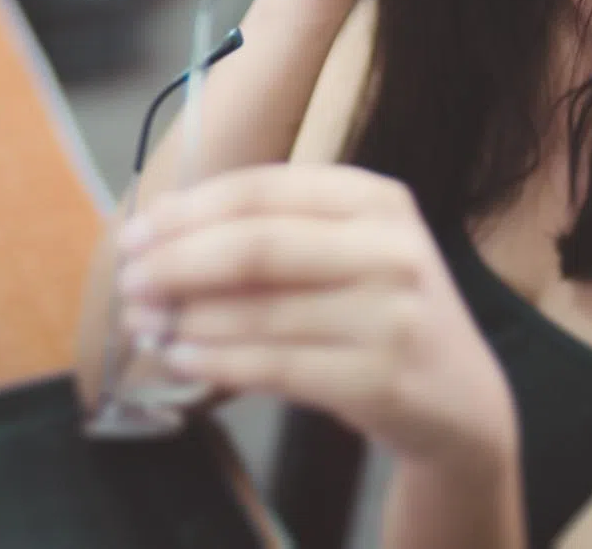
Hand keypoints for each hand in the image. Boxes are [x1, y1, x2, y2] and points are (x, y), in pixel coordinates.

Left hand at [116, 165, 517, 471]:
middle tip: (128, 281)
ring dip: (187, 318)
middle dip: (178, 262)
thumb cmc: (380, 309)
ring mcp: (392, 315)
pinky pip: (276, 366)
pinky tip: (178, 358)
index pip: (261, 190)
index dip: (188, 211)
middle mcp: (389, 247)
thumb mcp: (345, 250)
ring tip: (142, 323)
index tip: (135, 231)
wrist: (463, 400)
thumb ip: (271, 230)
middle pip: (257, 245)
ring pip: (260, 311)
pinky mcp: (382, 379)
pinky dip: (217, 361)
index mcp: (373, 198)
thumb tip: (161, 229)